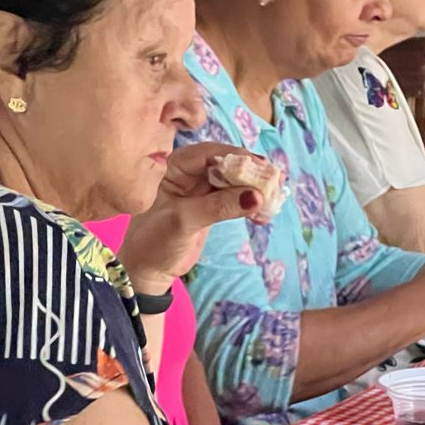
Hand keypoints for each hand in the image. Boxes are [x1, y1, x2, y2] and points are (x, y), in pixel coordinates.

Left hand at [119, 143, 263, 294]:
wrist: (147, 270)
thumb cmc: (153, 242)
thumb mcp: (184, 221)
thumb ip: (219, 207)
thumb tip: (256, 196)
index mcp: (174, 167)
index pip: (208, 153)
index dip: (237, 156)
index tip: (262, 165)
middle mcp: (189, 174)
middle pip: (227, 164)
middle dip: (251, 172)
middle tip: (276, 180)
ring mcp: (202, 190)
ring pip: (235, 181)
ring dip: (255, 189)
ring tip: (275, 197)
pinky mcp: (213, 206)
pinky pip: (237, 198)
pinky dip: (251, 204)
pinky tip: (264, 213)